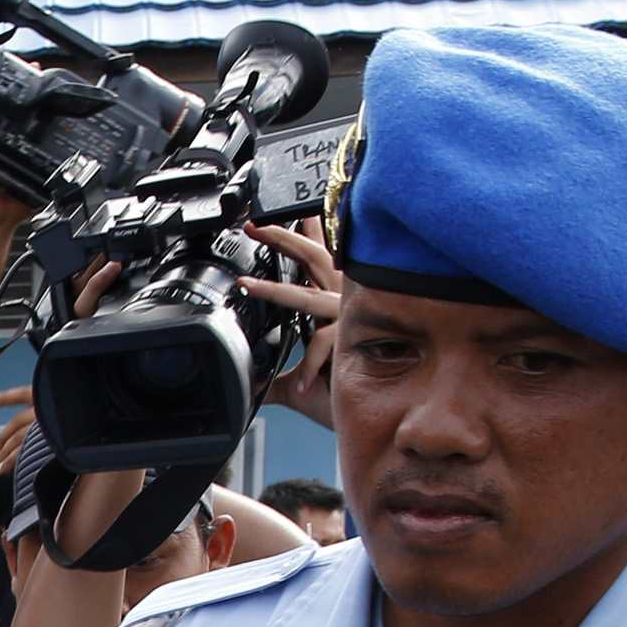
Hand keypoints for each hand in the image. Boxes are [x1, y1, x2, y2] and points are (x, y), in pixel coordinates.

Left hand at [240, 216, 345, 429]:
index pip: (319, 256)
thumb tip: (259, 385)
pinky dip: (309, 366)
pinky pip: (325, 344)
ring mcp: (353, 315)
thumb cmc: (351, 392)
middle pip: (314, 257)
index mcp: (338, 299)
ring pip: (310, 295)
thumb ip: (283, 378)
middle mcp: (347, 300)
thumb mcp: (306, 381)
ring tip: (246, 284)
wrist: (380, 419)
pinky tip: (300, 385)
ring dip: (276, 288)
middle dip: (284, 236)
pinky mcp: (357, 337)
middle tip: (253, 224)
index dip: (304, 228)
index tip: (286, 207)